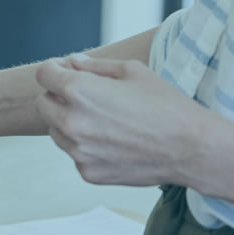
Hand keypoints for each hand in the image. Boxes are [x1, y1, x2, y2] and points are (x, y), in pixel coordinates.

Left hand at [33, 54, 214, 186]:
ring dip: (68, 121)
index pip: (43, 74)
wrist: (190, 148)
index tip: (64, 70)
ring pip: (56, 131)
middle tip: (84, 95)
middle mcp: (72, 122)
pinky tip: (112, 140)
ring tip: (102, 118)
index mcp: (79, 91)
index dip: (53, 69)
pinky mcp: (88, 172)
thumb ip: (95, 66)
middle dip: (57, 95)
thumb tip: (72, 62)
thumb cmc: (165, 104)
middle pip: (43, 103)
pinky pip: (75, 153)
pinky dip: (85, 145)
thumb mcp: (133, 71)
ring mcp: (78, 151)